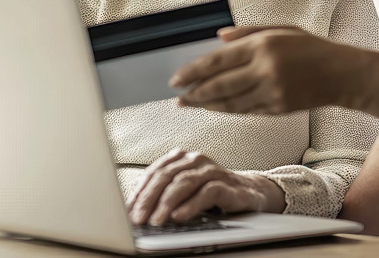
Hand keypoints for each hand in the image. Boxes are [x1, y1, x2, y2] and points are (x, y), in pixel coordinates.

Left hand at [128, 150, 284, 224]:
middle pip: (167, 177)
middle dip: (149, 199)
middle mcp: (196, 160)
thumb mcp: (186, 190)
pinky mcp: (228, 185)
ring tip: (156, 221)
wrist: (250, 192)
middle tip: (138, 218)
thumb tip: (136, 211)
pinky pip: (207, 193)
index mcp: (181, 158)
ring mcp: (212, 170)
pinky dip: (191, 206)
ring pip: (184, 183)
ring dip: (167, 204)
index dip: (140, 192)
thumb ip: (164, 193)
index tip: (128, 211)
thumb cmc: (211, 191)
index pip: (155, 172)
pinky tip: (180, 217)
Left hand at [170, 26, 369, 113]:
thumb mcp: (281, 29)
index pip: (218, 61)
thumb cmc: (311, 48)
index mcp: (263, 46)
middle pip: (219, 85)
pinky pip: (245, 111)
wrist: (342, 75)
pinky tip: (215, 107)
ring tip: (190, 103)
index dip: (193, 71)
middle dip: (194, 92)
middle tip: (177, 95)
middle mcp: (265, 70)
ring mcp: (272, 92)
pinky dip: (227, 110)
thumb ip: (247, 33)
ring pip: (229, 102)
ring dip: (206, 104)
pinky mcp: (278, 109)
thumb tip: (217, 39)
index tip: (176, 77)